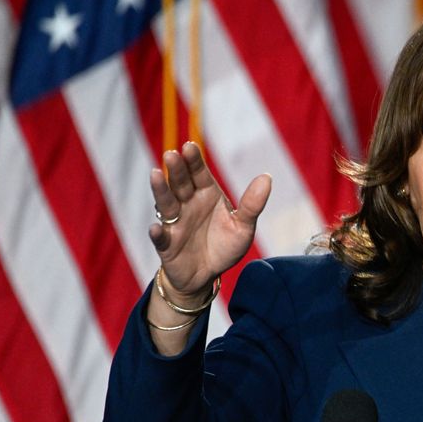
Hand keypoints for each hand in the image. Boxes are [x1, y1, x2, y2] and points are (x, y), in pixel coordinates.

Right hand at [148, 142, 270, 301]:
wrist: (207, 275)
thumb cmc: (224, 245)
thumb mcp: (244, 227)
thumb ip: (252, 204)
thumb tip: (267, 177)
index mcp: (206, 195)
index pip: (199, 173)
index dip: (194, 160)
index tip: (190, 146)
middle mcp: (187, 204)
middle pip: (180, 183)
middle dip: (176, 169)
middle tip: (172, 155)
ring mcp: (175, 223)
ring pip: (166, 203)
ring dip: (161, 190)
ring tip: (155, 174)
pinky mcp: (166, 244)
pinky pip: (160, 238)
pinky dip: (157, 233)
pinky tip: (156, 228)